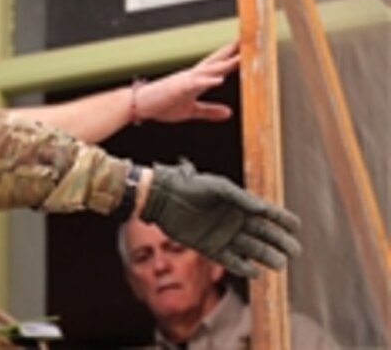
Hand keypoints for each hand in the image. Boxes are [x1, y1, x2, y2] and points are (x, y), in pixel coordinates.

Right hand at [135, 41, 238, 123]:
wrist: (140, 104)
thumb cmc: (160, 104)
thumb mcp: (191, 110)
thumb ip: (209, 110)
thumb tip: (228, 112)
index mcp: (195, 80)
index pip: (218, 66)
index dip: (232, 58)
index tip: (247, 50)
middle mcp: (192, 76)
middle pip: (216, 61)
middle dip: (232, 53)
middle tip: (249, 42)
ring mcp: (186, 80)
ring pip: (209, 69)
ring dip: (224, 64)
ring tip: (240, 58)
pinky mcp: (178, 88)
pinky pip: (195, 84)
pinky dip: (207, 81)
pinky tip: (218, 80)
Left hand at [140, 160, 300, 277]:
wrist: (164, 198)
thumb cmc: (190, 187)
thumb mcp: (216, 187)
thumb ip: (239, 197)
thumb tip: (261, 208)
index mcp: (239, 204)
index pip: (267, 213)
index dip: (282, 219)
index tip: (297, 226)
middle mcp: (235, 221)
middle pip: (264, 235)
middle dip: (280, 242)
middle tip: (294, 250)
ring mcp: (224, 236)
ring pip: (251, 250)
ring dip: (266, 257)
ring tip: (280, 264)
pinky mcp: (210, 249)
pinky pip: (231, 261)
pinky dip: (244, 268)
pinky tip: (256, 273)